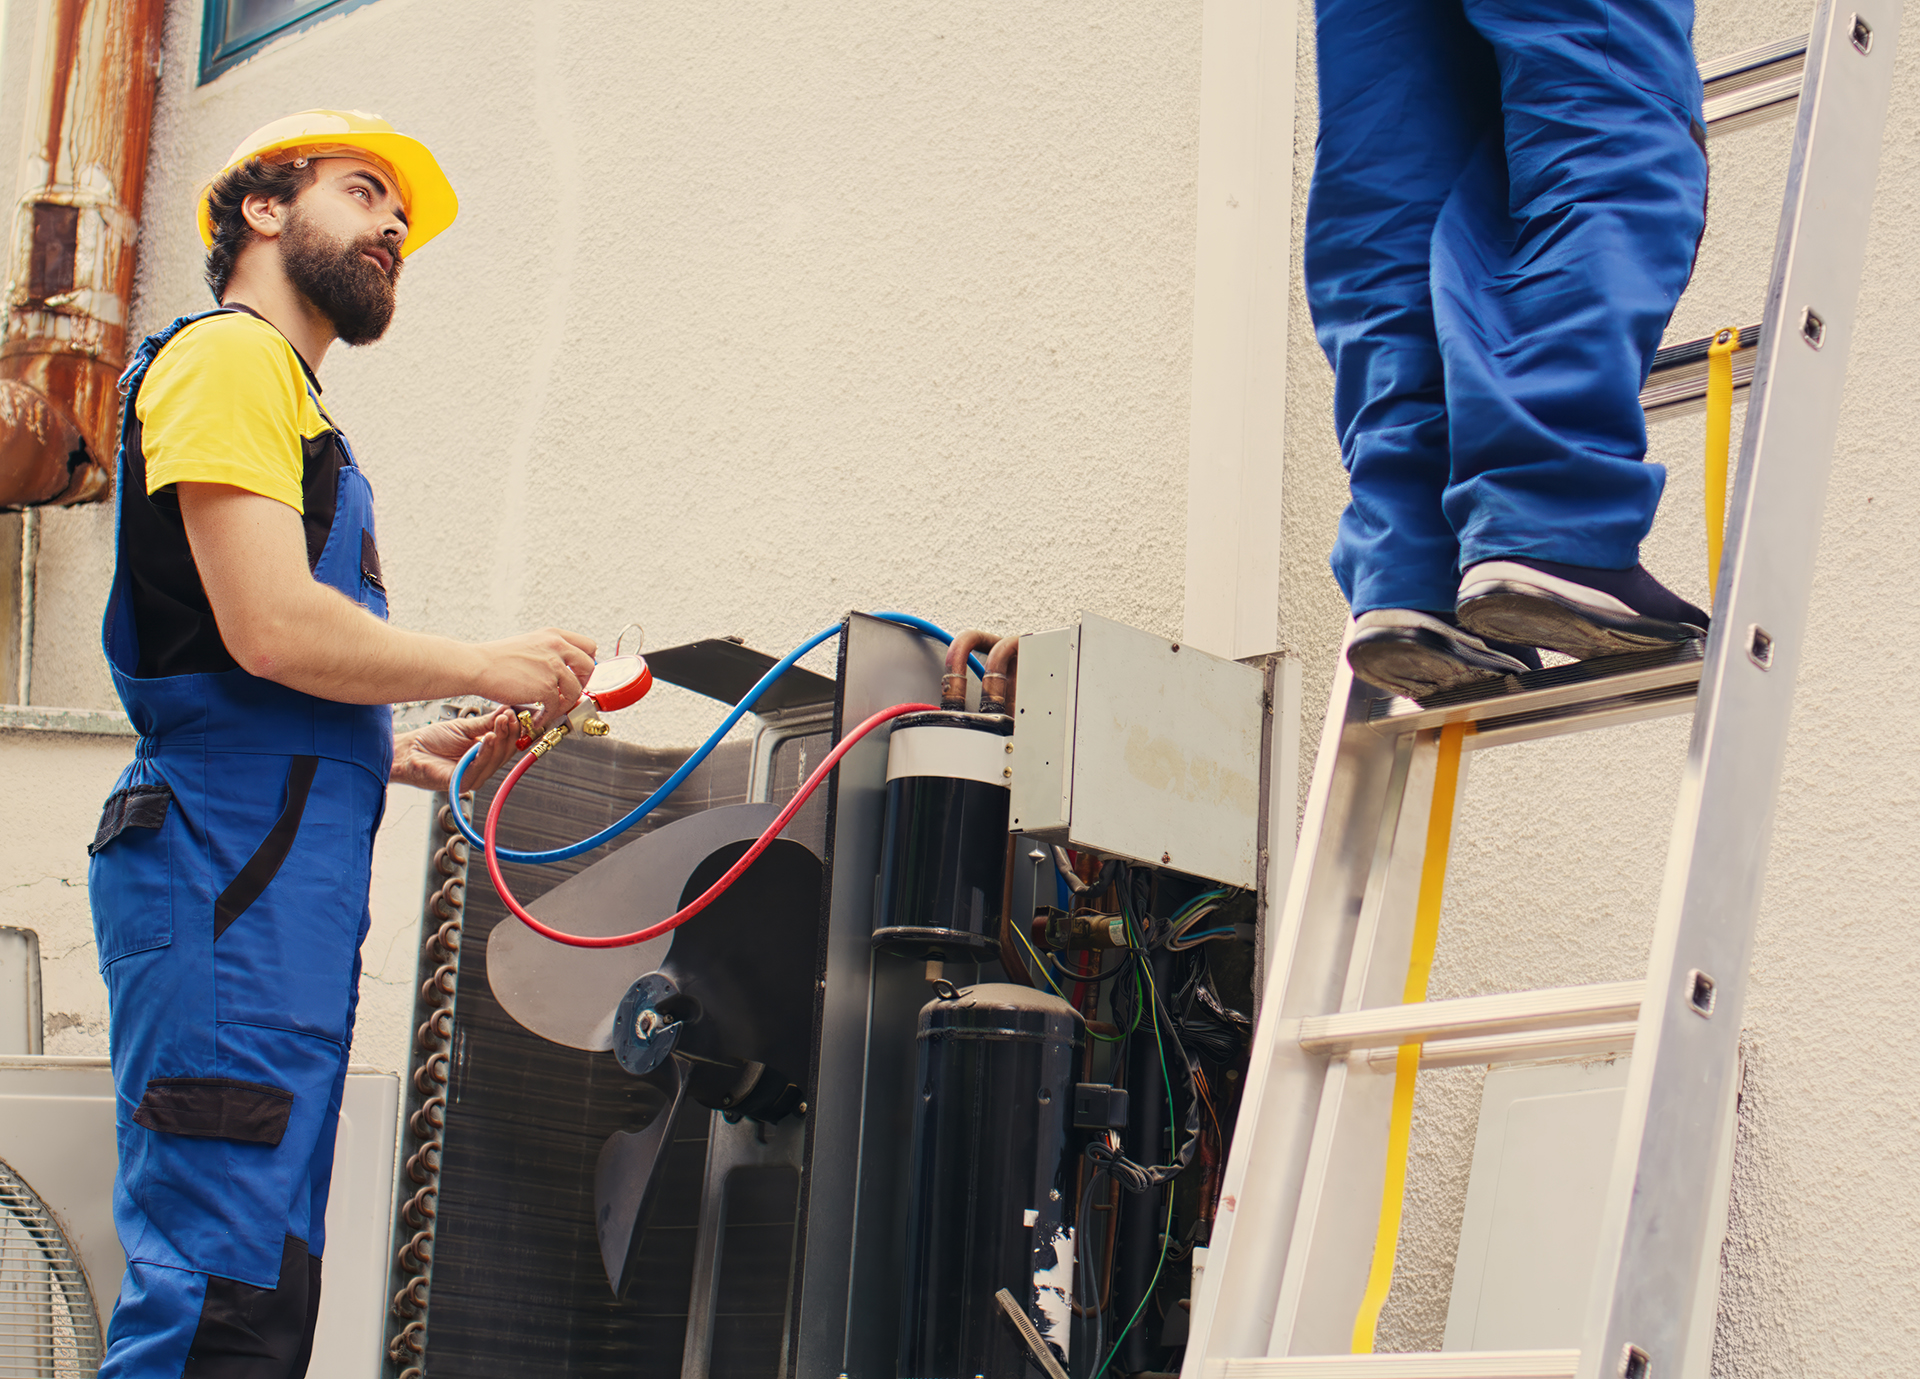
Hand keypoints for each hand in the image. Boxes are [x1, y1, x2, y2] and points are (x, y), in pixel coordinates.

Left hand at [391, 708, 519, 791]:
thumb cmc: (431, 741)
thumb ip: (486, 722)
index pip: (507, 744)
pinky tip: (489, 736)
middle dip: (511, 733)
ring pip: (496, 759)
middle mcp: (482, 767)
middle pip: (506, 752)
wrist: (408, 751)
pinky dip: (486, 751)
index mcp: (484, 754)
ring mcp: (474, 776)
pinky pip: (480, 767)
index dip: (514, 729)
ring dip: (501, 739)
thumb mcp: (464, 727)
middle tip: (511, 716)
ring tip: (502, 721)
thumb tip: (507, 711)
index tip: (517, 713)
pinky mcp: (463, 782)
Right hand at [472, 628, 598, 727]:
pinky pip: (557, 706)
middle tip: (568, 693)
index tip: (579, 674)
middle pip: (589, 667)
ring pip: (575, 690)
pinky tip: (538, 716)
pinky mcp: (545, 686)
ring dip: (564, 704)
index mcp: (553, 635)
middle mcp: (556, 647)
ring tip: (550, 709)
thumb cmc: (496, 659)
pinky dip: (548, 715)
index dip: (586, 663)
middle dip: (582, 683)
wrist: (477, 666)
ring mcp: (552, 667)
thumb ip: (549, 653)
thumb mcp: (530, 644)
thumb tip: (564, 671)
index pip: (589, 646)